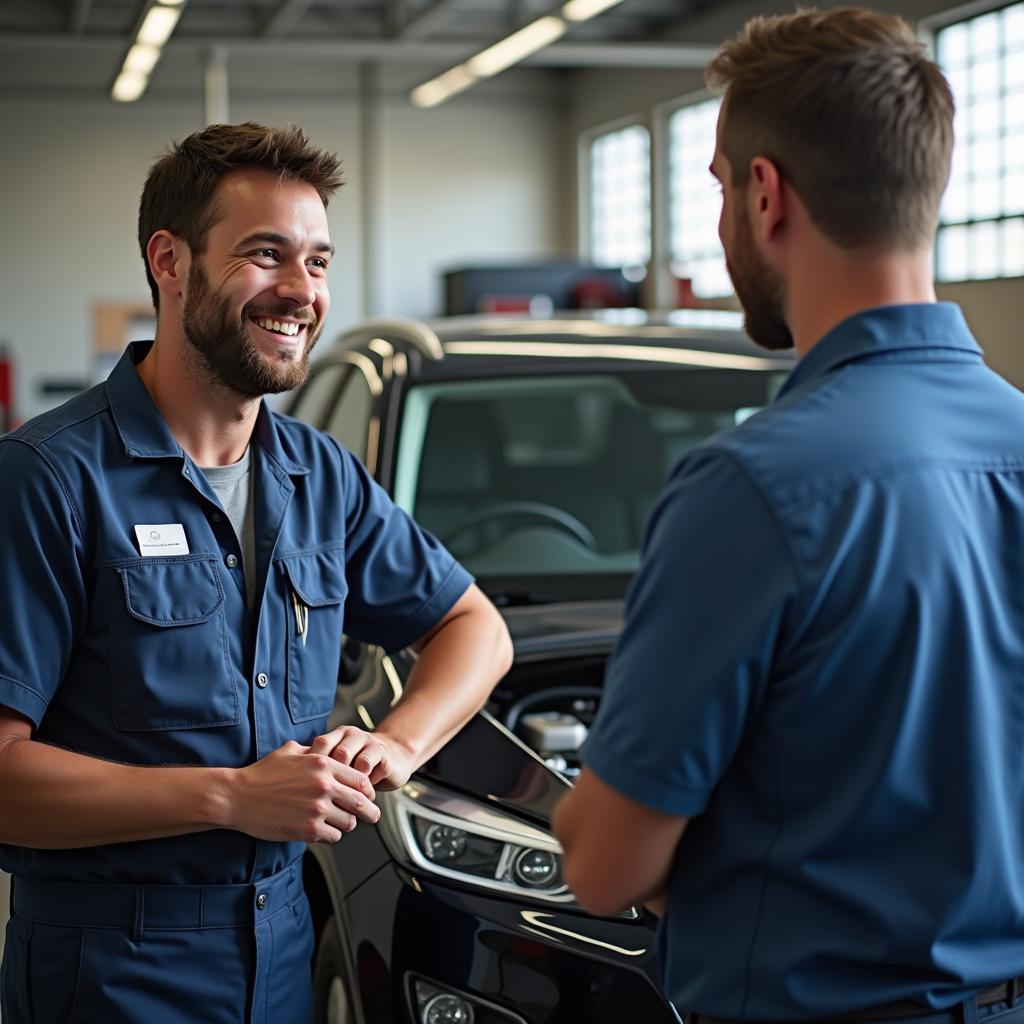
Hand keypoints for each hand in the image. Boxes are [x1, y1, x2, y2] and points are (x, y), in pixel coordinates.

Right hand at [227, 740, 379, 843]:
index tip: (369, 797)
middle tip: (374, 816)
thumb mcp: (290, 752)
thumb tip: (325, 749)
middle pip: (362, 803)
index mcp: (323, 764)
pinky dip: (331, 835)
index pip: (361, 779)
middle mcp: (324, 785)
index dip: (369, 790)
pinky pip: (333, 836)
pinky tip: (323, 831)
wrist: (238, 797)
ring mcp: (317, 808)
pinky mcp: (307, 829)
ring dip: (346, 824)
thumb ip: (312, 750)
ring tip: (339, 823)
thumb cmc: (261, 774)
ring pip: (348, 822)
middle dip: (371, 812)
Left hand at [311, 725, 414, 792]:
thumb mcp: (338, 762)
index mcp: (338, 735)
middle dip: (335, 778)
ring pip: (358, 762)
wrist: (394, 756)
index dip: (314, 765)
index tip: (308, 787)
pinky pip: (373, 770)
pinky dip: (367, 783)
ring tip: (348, 798)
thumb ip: (320, 766)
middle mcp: (354, 735)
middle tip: (329, 797)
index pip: (321, 744)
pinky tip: (363, 793)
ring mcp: (370, 743)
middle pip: (339, 754)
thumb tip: (294, 781)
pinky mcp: (384, 755)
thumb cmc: (358, 765)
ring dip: (352, 783)